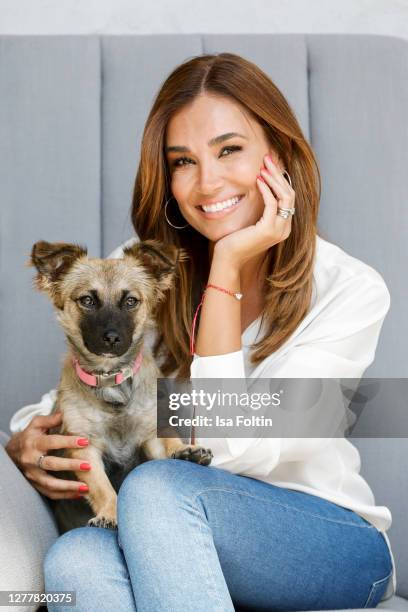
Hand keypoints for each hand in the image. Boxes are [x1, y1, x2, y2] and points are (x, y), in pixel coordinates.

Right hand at [5, 410, 90, 499]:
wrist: (11, 452)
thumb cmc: (30, 436)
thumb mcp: (37, 424)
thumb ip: (51, 419)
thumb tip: (66, 413)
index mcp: (34, 443)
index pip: (52, 442)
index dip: (68, 441)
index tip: (85, 441)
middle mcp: (32, 460)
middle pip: (52, 464)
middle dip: (70, 466)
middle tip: (88, 466)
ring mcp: (32, 474)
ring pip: (50, 484)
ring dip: (68, 487)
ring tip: (85, 488)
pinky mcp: (35, 484)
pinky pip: (49, 493)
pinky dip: (64, 495)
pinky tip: (78, 495)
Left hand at [214, 153, 294, 268]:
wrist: (228, 259)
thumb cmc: (235, 240)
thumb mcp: (251, 222)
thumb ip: (260, 209)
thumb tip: (260, 186)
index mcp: (283, 226)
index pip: (289, 197)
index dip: (281, 179)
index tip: (270, 165)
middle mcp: (285, 229)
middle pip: (290, 194)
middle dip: (279, 174)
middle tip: (268, 158)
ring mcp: (279, 230)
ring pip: (285, 196)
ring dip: (274, 178)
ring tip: (263, 166)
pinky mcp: (268, 230)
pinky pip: (272, 203)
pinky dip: (266, 189)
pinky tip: (258, 180)